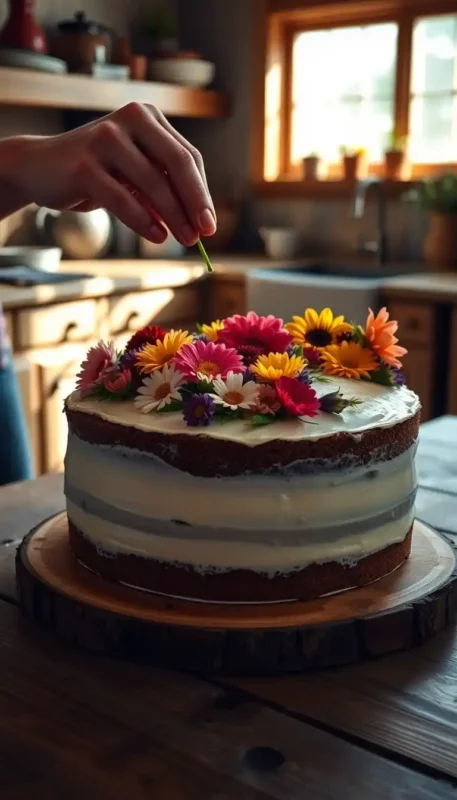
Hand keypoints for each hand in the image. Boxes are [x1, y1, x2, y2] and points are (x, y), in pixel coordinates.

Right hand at [1, 103, 215, 245]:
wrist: (39, 167)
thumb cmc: (96, 172)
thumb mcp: (133, 173)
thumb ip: (162, 186)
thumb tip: (198, 221)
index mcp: (147, 116)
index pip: (187, 155)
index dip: (202, 191)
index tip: (210, 223)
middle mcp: (129, 120)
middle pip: (177, 163)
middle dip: (195, 202)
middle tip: (206, 233)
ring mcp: (105, 139)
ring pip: (153, 183)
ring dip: (174, 217)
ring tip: (184, 240)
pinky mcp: (84, 165)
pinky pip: (123, 199)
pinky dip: (144, 221)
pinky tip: (157, 236)